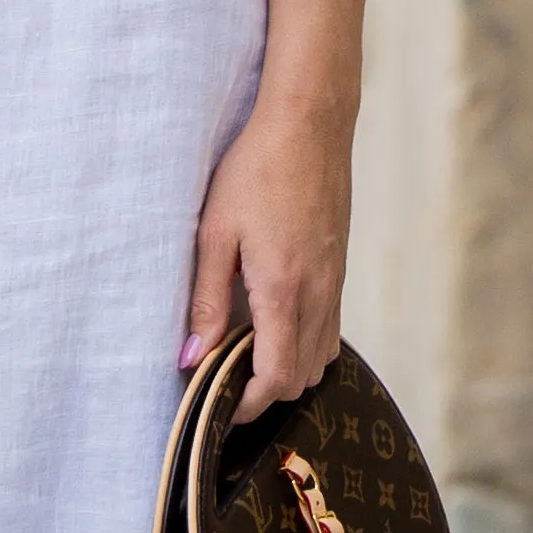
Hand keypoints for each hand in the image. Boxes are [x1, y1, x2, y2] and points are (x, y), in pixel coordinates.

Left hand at [182, 94, 351, 406]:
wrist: (310, 124)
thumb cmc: (256, 170)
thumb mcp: (215, 233)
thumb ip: (205, 300)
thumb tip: (192, 357)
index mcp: (285, 289)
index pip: (276, 377)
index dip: (249, 405)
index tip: (219, 409)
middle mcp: (319, 294)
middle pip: (302, 377)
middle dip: (266, 393)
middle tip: (225, 382)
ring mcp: (335, 283)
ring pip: (321, 357)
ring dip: (287, 370)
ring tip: (246, 356)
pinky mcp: (340, 270)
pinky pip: (330, 329)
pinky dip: (305, 344)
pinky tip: (274, 324)